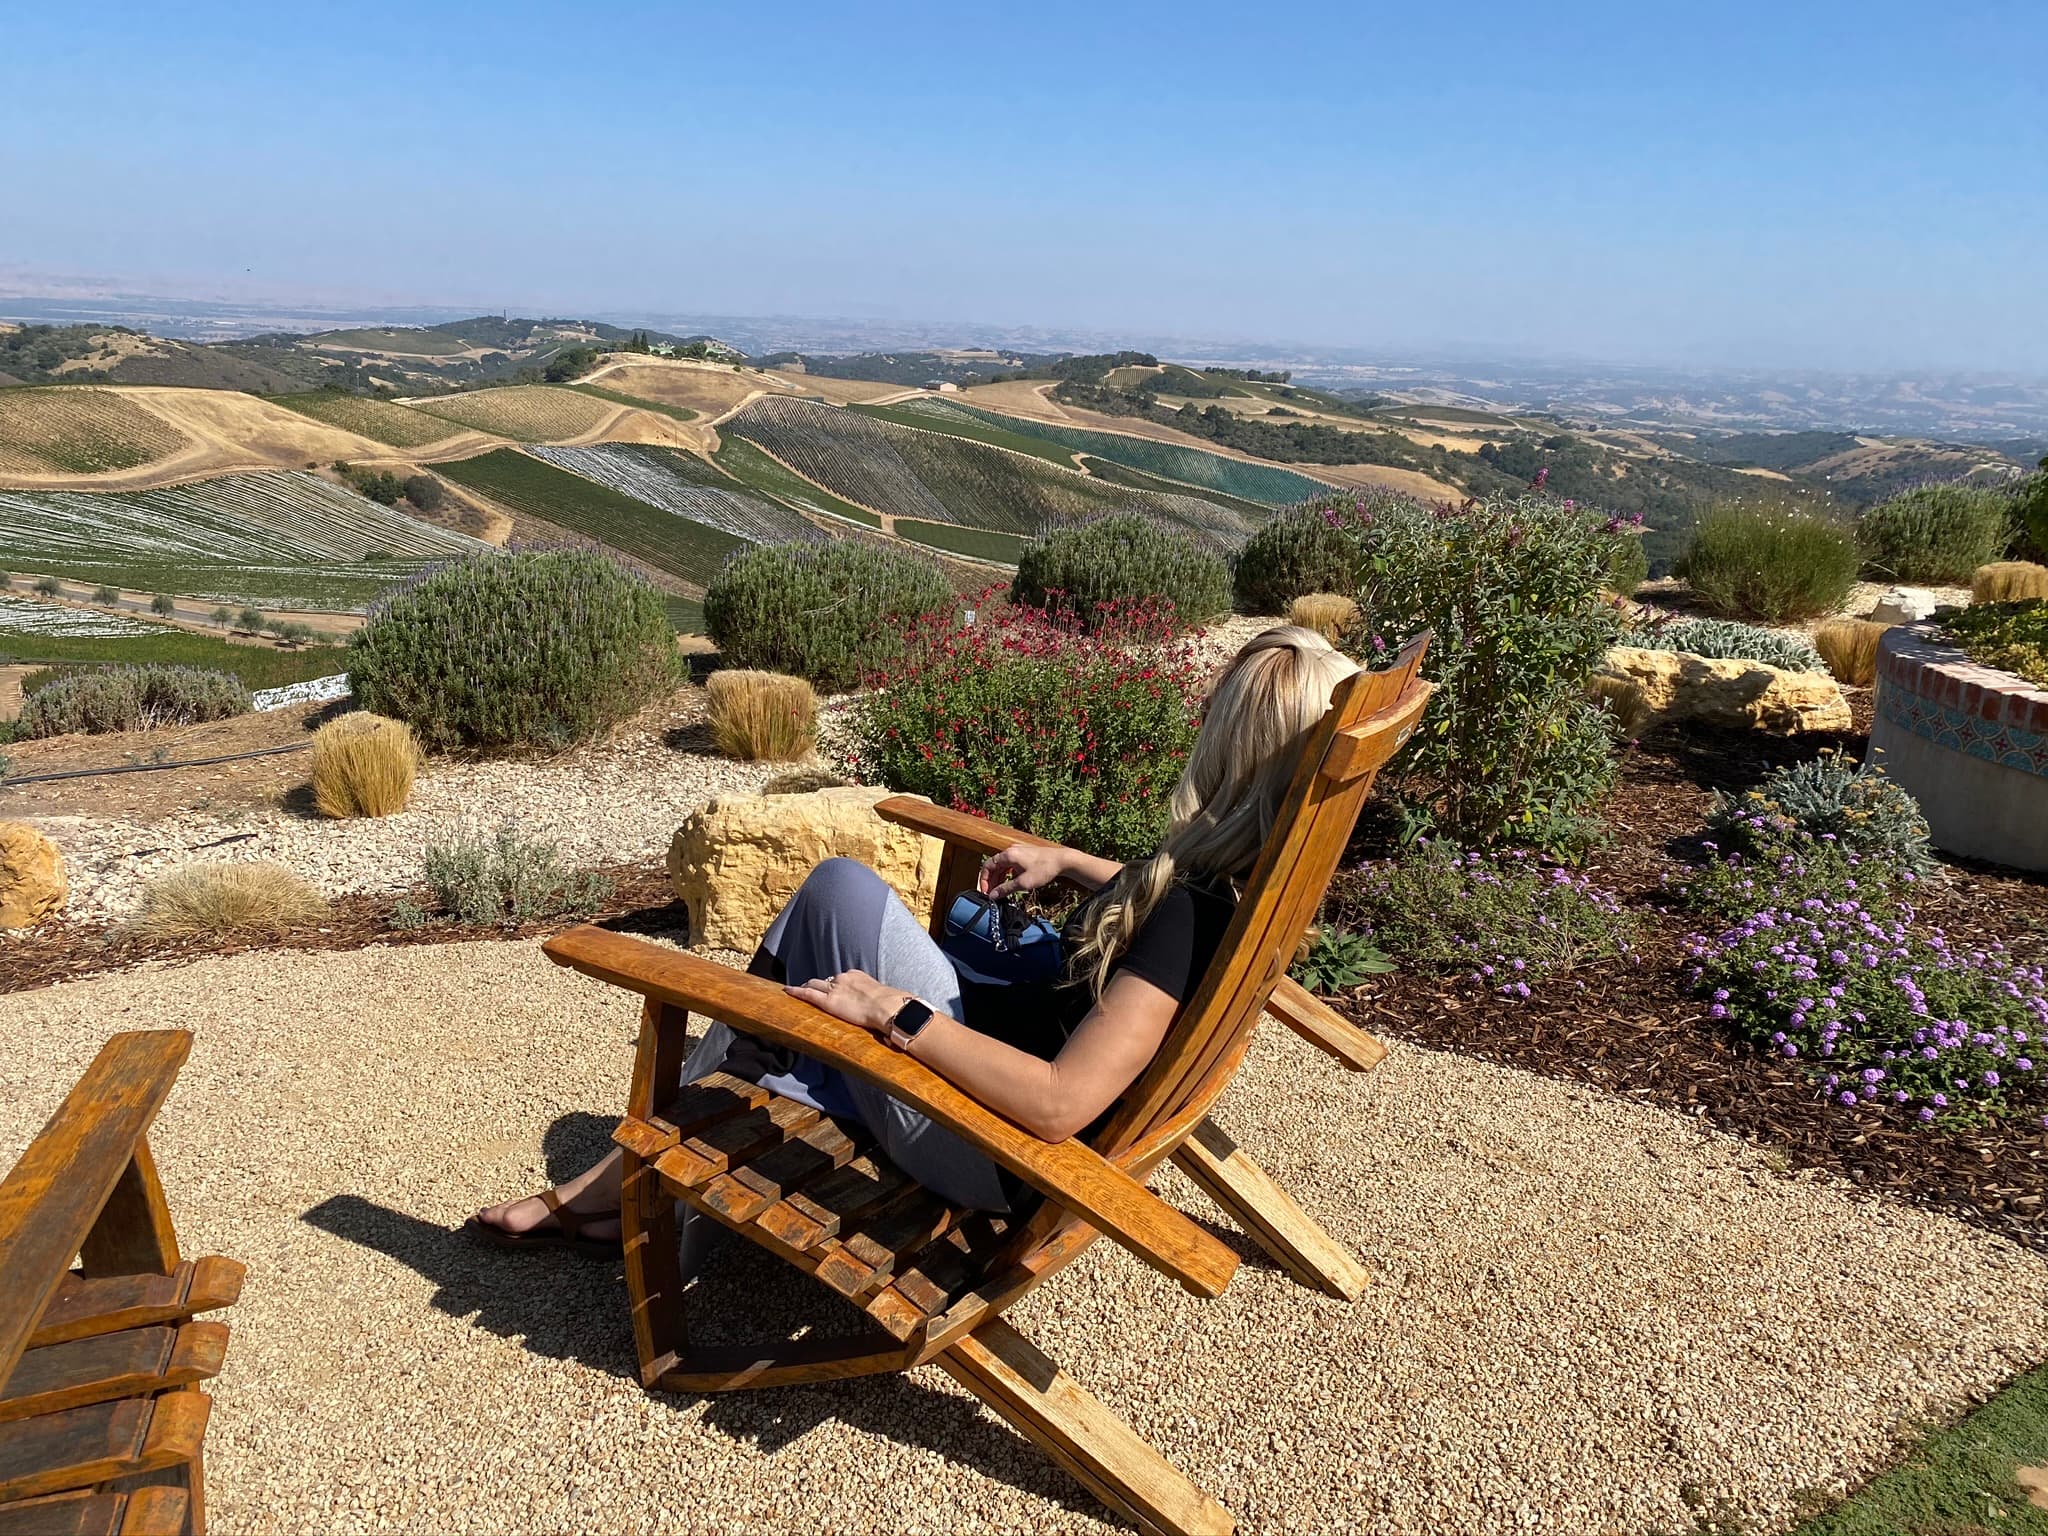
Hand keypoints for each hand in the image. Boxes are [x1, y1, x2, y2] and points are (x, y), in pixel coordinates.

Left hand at [784, 969, 909, 1034]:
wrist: (887, 1007)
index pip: (840, 979)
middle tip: (809, 988)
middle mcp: (843, 978)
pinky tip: (787, 991)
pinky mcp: (828, 1001)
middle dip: (817, 984)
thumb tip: (882, 1012)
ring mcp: (834, 989)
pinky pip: (808, 994)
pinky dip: (796, 992)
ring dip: (807, 987)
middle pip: (825, 981)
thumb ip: (875, 1000)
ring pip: (814, 985)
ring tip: (798, 991)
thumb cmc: (889, 1005)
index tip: (832, 988)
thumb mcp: (881, 996)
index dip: (834, 984)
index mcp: (856, 975)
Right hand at [979, 842, 1065, 897]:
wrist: (1063, 861)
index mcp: (1008, 855)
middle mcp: (1011, 851)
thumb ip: (1006, 889)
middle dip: (991, 880)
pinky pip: (1010, 865)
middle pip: (994, 866)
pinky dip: (1007, 874)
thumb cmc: (1044, 870)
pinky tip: (1010, 884)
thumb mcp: (1023, 883)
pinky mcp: (1025, 855)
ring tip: (1000, 891)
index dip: (984, 880)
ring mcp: (1018, 852)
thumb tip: (993, 896)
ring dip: (999, 878)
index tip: (986, 892)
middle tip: (992, 894)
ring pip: (1002, 866)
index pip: (987, 866)